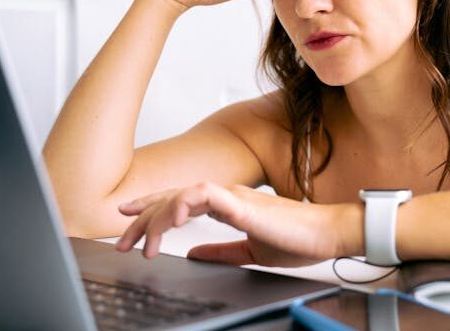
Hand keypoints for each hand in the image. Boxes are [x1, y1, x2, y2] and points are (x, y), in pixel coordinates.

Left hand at [114, 183, 353, 266]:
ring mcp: (232, 196)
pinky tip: (171, 219)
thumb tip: (194, 254)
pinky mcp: (241, 203)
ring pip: (181, 196)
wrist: (327, 235)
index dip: (152, 209)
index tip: (129, 221)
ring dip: (157, 218)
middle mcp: (225, 195)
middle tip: (122, 241)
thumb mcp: (250, 251)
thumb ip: (221, 250)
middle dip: (143, 218)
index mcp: (227, 204)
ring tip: (144, 243)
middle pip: (173, 198)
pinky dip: (183, 203)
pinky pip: (204, 195)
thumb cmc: (298, 240)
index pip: (180, 201)